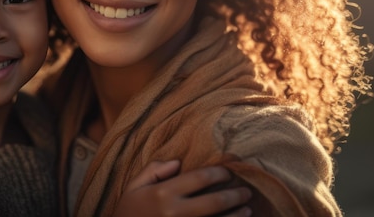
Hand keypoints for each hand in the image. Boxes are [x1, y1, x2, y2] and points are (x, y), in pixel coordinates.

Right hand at [113, 161, 251, 216]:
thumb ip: (154, 170)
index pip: (198, 178)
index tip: (228, 172)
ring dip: (236, 216)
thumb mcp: (133, 187)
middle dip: (234, 196)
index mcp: (163, 193)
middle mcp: (175, 212)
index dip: (218, 173)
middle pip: (214, 203)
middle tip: (246, 191)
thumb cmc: (126, 213)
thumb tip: (177, 162)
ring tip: (248, 210)